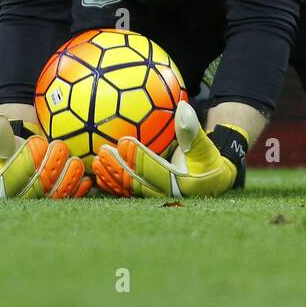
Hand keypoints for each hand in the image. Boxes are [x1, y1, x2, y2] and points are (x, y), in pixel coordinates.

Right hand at [0, 112, 90, 199]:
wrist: (32, 141)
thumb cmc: (16, 134)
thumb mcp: (3, 131)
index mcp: (1, 182)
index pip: (15, 177)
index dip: (29, 161)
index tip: (40, 143)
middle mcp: (20, 195)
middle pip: (37, 189)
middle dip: (51, 168)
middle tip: (61, 147)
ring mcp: (40, 198)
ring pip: (56, 195)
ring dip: (68, 177)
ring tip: (75, 160)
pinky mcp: (58, 197)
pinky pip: (70, 198)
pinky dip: (79, 189)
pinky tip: (87, 178)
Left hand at [92, 101, 246, 197]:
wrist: (209, 181)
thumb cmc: (206, 159)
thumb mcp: (203, 144)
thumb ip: (192, 129)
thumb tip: (183, 108)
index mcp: (182, 184)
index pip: (156, 169)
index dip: (139, 156)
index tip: (124, 141)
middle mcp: (166, 195)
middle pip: (137, 183)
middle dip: (118, 168)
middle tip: (103, 152)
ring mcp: (154, 198)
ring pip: (128, 190)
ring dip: (110, 177)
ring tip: (95, 162)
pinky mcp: (147, 198)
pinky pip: (126, 192)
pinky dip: (111, 184)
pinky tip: (98, 174)